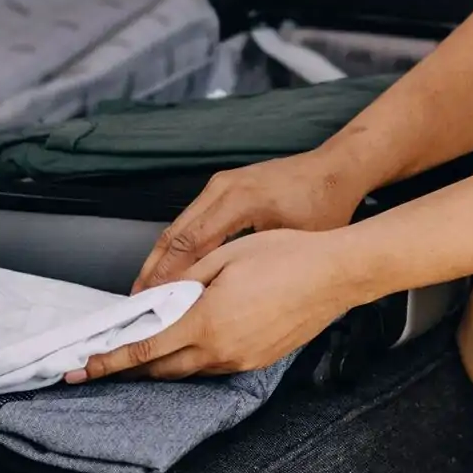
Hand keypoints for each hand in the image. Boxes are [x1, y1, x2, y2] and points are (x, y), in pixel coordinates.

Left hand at [74, 228, 367, 381]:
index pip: (144, 350)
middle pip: (160, 370)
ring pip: (188, 370)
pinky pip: (213, 366)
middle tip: (100, 366)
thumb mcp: (224, 258)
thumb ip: (184, 283)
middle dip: (127, 370)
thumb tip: (155, 299)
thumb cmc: (286, 256)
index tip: (82, 368)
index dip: (108, 361)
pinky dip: (192, 359)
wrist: (336, 274)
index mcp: (206, 322)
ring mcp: (241, 360)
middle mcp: (221, 350)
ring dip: (162, 364)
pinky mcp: (257, 361)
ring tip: (142, 351)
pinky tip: (189, 342)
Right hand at [131, 147, 370, 291]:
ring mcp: (220, 184)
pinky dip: (178, 246)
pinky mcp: (223, 187)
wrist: (336, 169)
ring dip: (161, 258)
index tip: (153, 304)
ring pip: (178, 225)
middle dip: (153, 270)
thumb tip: (219, 298)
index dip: (168, 276)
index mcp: (239, 201)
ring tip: (147, 291)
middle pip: (173, 233)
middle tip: (136, 302)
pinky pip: (192, 219)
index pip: (190, 243)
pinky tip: (172, 269)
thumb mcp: (293, 242)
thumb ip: (255, 266)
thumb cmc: (324, 206)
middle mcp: (222, 188)